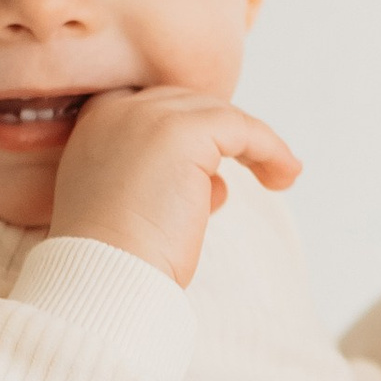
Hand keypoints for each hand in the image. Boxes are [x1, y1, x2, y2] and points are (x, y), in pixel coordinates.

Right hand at [48, 86, 299, 285]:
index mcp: (96, 127)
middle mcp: (117, 111)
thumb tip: (215, 184)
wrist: (105, 274)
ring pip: (219, 115)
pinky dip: (269, 149)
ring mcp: (148, 116)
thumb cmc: (118, 259)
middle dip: (228, 136)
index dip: (196, 134)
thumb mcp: (133, 209)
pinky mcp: (182, 132)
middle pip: (191, 106)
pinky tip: (284, 176)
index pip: (159, 110)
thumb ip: (164, 184)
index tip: (220, 166)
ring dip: (257, 144)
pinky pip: (241, 128)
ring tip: (281, 176)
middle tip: (261, 168)